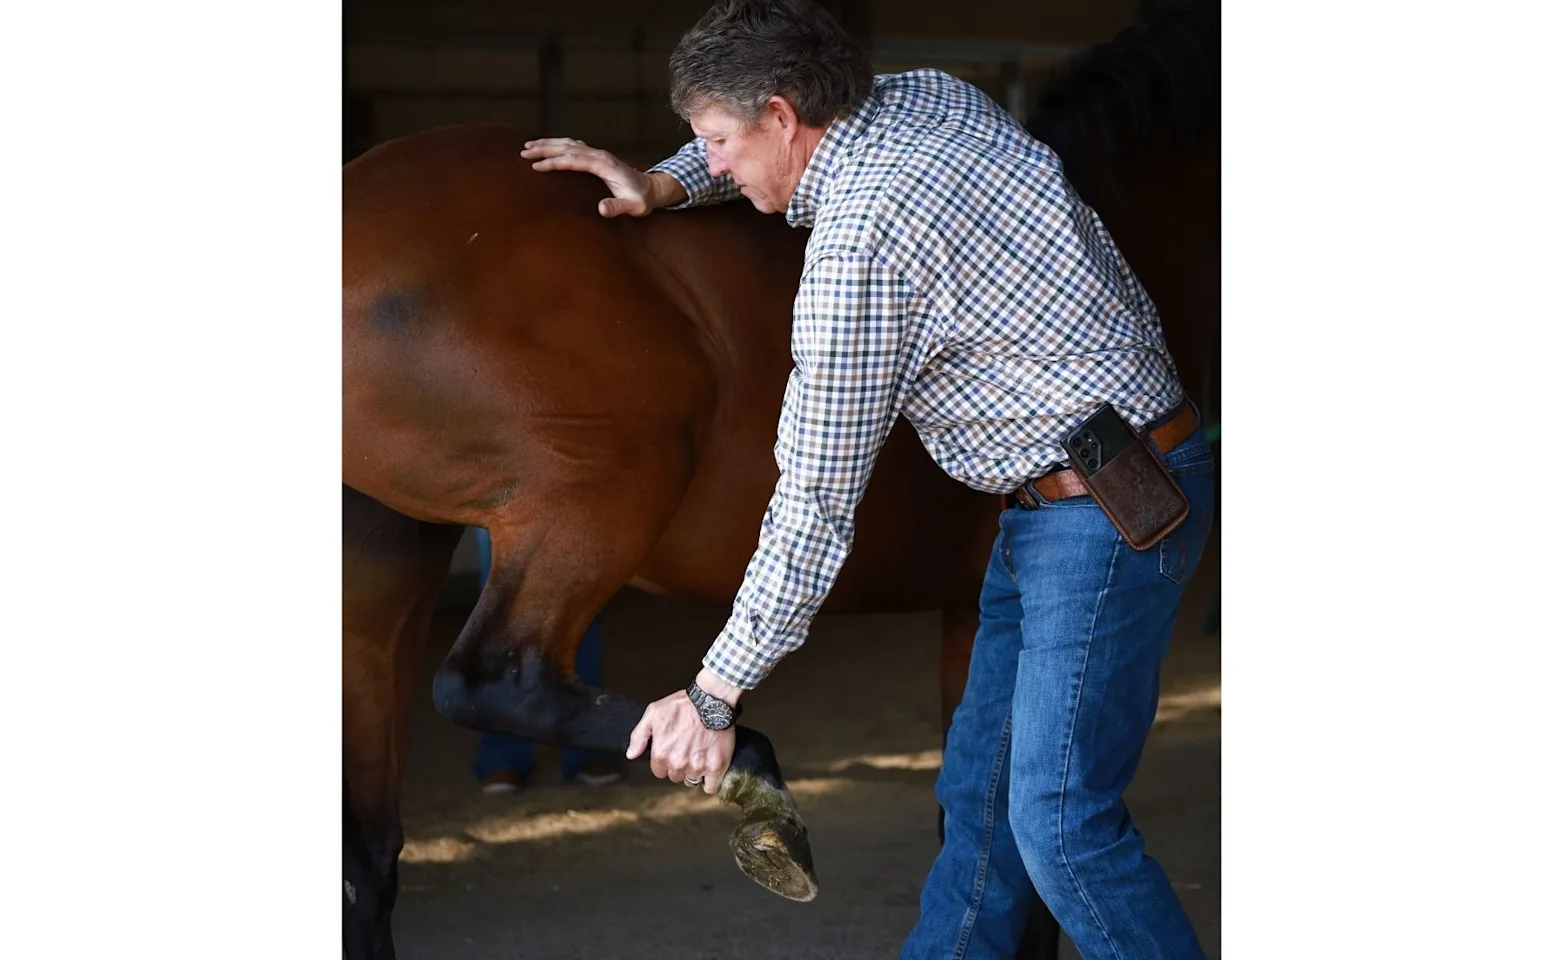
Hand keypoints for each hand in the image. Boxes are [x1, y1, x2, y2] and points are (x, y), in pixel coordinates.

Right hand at [520, 138, 683, 216]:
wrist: (652, 189)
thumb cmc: (642, 200)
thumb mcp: (634, 207)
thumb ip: (618, 207)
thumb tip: (601, 209)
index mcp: (604, 165)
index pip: (574, 160)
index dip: (554, 162)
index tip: (536, 166)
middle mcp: (599, 155)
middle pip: (567, 147)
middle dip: (545, 149)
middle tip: (524, 152)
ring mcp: (598, 154)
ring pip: (569, 143)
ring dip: (549, 144)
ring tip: (528, 146)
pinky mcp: (597, 157)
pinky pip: (574, 146)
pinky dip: (558, 144)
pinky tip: (548, 146)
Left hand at [626, 682, 735, 796]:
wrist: (712, 701)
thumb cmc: (683, 705)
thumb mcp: (653, 713)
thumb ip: (639, 736)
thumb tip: (631, 755)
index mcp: (661, 753)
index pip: (659, 771)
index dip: (665, 762)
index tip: (673, 751)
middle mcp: (678, 763)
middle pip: (675, 777)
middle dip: (679, 766)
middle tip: (687, 750)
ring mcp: (697, 767)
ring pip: (692, 780)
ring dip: (694, 772)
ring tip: (700, 755)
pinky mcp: (716, 767)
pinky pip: (711, 787)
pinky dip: (710, 782)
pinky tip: (710, 771)